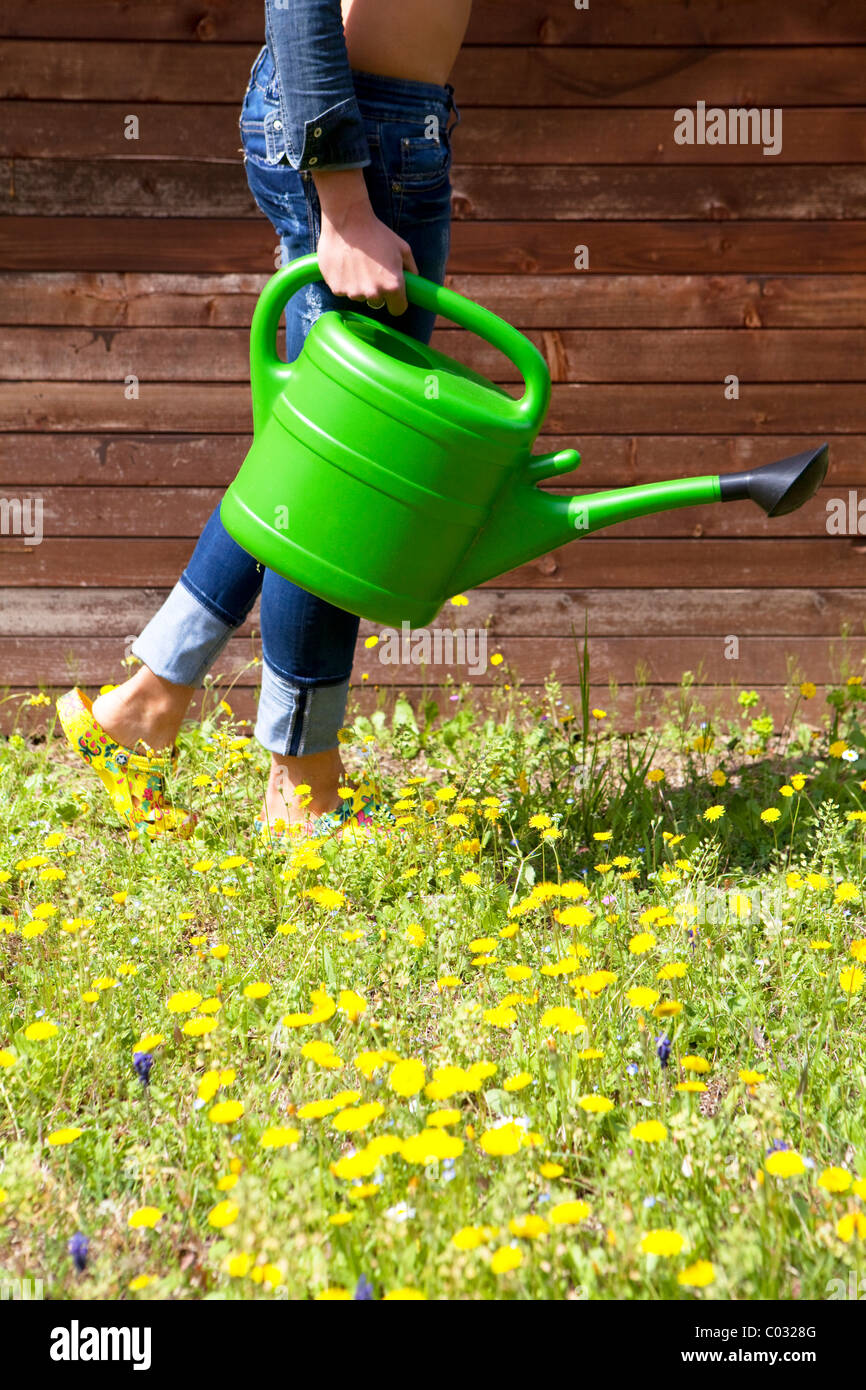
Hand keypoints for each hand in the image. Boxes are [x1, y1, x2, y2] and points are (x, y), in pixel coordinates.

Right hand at [313, 169, 416, 314]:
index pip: (398, 309)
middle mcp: (374, 293)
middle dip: (376, 290)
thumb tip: (414, 281)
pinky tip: (344, 263)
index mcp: (393, 286)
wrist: (347, 221)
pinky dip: (343, 280)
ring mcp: (353, 292)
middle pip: (377, 302)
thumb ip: (411, 268)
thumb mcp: (402, 248)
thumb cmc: (377, 232)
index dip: (397, 302)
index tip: (393, 295)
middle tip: (371, 269)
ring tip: (356, 262)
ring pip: (359, 296)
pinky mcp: (336, 288)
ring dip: (359, 285)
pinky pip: (342, 290)